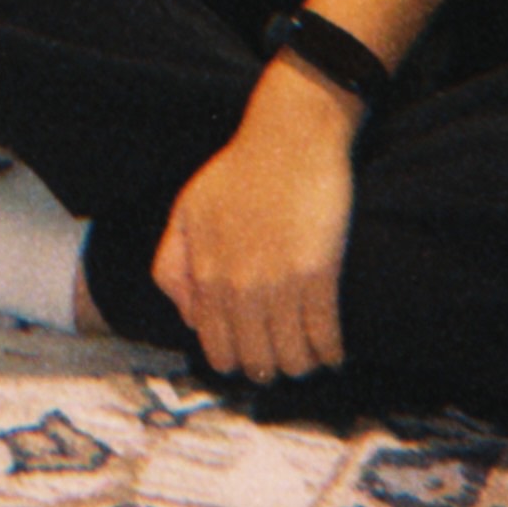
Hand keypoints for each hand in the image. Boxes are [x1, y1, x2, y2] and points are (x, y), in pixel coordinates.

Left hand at [151, 61, 358, 382]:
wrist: (289, 139)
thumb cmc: (238, 173)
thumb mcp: (187, 211)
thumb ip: (174, 266)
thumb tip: (190, 319)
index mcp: (205, 274)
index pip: (217, 351)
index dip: (236, 360)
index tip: (251, 353)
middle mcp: (238, 287)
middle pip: (256, 364)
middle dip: (270, 367)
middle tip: (282, 355)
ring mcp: (278, 284)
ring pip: (292, 360)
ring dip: (302, 364)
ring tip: (309, 353)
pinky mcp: (318, 277)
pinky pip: (325, 340)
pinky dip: (330, 353)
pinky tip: (333, 349)